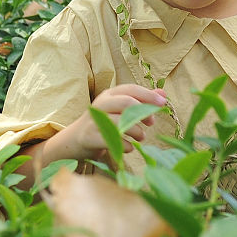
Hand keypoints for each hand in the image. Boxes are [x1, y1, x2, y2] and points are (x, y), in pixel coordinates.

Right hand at [27, 84, 167, 172]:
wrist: (74, 141)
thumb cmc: (102, 125)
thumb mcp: (120, 111)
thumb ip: (140, 102)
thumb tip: (163, 94)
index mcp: (109, 95)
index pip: (130, 89)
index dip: (148, 95)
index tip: (163, 103)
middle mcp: (100, 104)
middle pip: (125, 101)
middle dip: (142, 112)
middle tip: (151, 123)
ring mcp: (93, 120)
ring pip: (120, 122)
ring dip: (136, 131)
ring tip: (141, 137)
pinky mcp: (88, 137)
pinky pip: (112, 140)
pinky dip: (125, 145)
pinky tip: (129, 147)